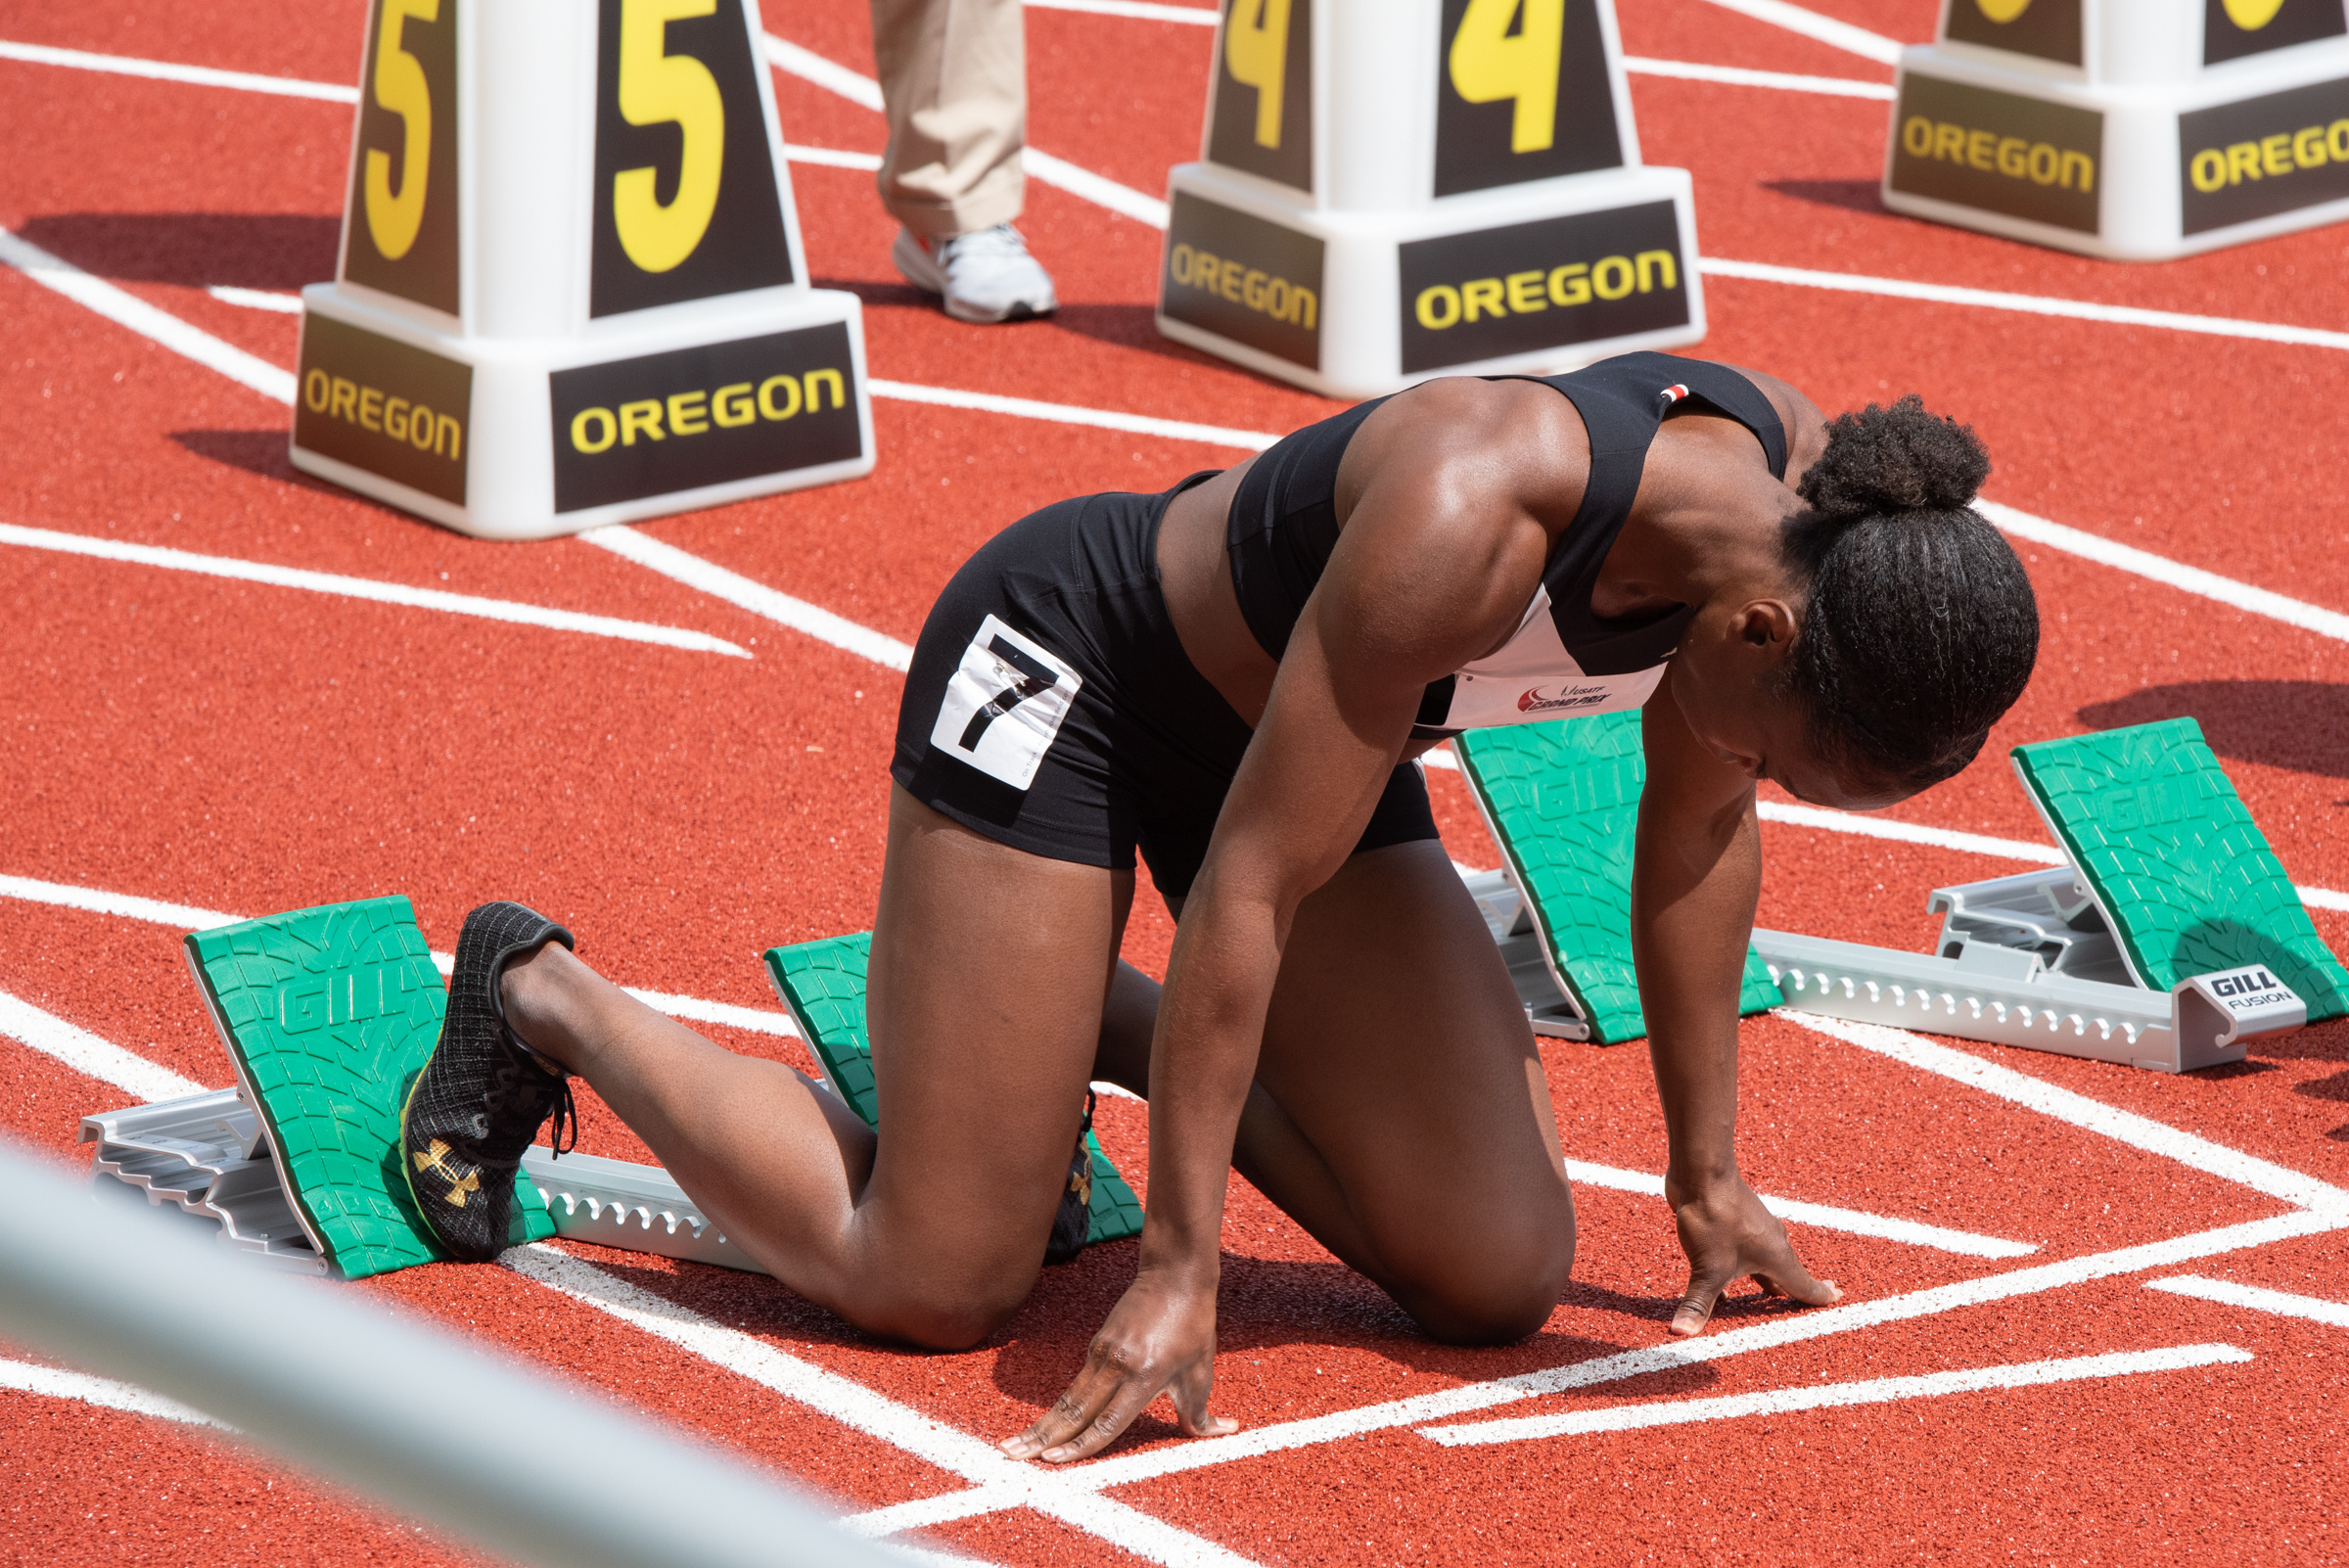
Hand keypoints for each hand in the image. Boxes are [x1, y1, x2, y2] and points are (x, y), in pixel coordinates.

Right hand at [998, 1268, 1237, 1462]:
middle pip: (1073, 1411)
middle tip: (1010, 1456)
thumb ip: (1201, 1411)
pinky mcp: (1097, 1343)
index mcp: (1142, 1377)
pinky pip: (1078, 1383)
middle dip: (1041, 1438)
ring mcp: (1102, 1352)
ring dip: (1041, 1425)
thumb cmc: (1192, 1324)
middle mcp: (1116, 1365)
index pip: (1106, 1422)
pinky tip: (1045, 1425)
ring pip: (1069, 1398)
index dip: (1080, 1445)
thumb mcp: (1201, 1372)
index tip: (1054, 1461)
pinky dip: (1061, 1407)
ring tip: (1013, 1444)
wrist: (1175, 1275)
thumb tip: (1224, 1432)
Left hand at [1666, 1171, 1840, 1336]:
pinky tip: (1724, 1277)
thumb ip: (1698, 1302)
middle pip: (1787, 1273)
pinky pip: (1743, 1250)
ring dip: (1767, 1279)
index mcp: (1776, 1257)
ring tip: (1770, 1294)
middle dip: (1795, 1290)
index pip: (1803, 1285)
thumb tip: (1681, 1334)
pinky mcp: (1732, 1221)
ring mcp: (1752, 1229)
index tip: (1838, 1300)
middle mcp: (1771, 1242)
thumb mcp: (1707, 1268)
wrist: (1701, 1172)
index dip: (1820, 1296)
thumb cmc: (1715, 1218)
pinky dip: (1741, 1267)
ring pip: (1764, 1261)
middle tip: (1810, 1301)